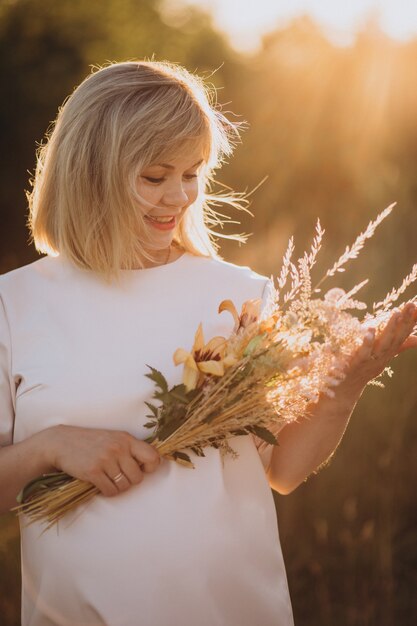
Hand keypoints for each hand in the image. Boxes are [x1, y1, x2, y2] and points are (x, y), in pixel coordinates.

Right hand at [44, 425, 160, 496]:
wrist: (62, 442)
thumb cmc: (91, 442)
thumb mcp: (113, 438)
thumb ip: (130, 448)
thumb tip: (149, 465)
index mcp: (126, 439)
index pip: (152, 456)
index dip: (150, 467)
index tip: (141, 469)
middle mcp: (118, 448)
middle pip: (138, 477)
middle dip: (130, 481)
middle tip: (119, 476)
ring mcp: (106, 459)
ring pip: (124, 486)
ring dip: (118, 487)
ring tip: (109, 479)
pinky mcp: (93, 471)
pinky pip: (110, 491)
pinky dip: (107, 491)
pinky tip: (101, 483)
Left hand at [342, 301, 416, 393]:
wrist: (344, 390)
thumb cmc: (362, 370)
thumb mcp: (382, 356)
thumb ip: (398, 346)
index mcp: (387, 353)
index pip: (402, 336)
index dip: (411, 322)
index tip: (416, 306)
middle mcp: (382, 357)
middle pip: (396, 339)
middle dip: (404, 322)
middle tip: (410, 305)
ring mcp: (370, 361)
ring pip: (383, 344)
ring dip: (390, 328)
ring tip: (396, 313)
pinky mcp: (356, 364)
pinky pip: (363, 352)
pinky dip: (367, 341)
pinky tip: (369, 329)